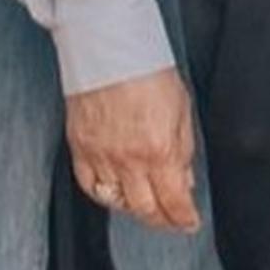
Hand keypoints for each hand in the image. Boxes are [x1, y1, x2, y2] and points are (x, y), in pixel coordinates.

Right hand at [68, 70, 199, 234]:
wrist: (109, 46)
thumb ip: (183, 149)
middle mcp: (129, 160)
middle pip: (146, 209)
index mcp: (160, 149)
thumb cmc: (148, 69)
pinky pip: (90, 186)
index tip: (189, 223)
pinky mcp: (80, 148)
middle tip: (170, 220)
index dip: (184, 219)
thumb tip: (185, 180)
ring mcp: (102, 156)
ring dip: (135, 208)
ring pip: (117, 202)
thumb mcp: (181, 108)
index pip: (174, 202)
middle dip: (162, 220)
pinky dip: (104, 195)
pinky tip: (115, 191)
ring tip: (146, 205)